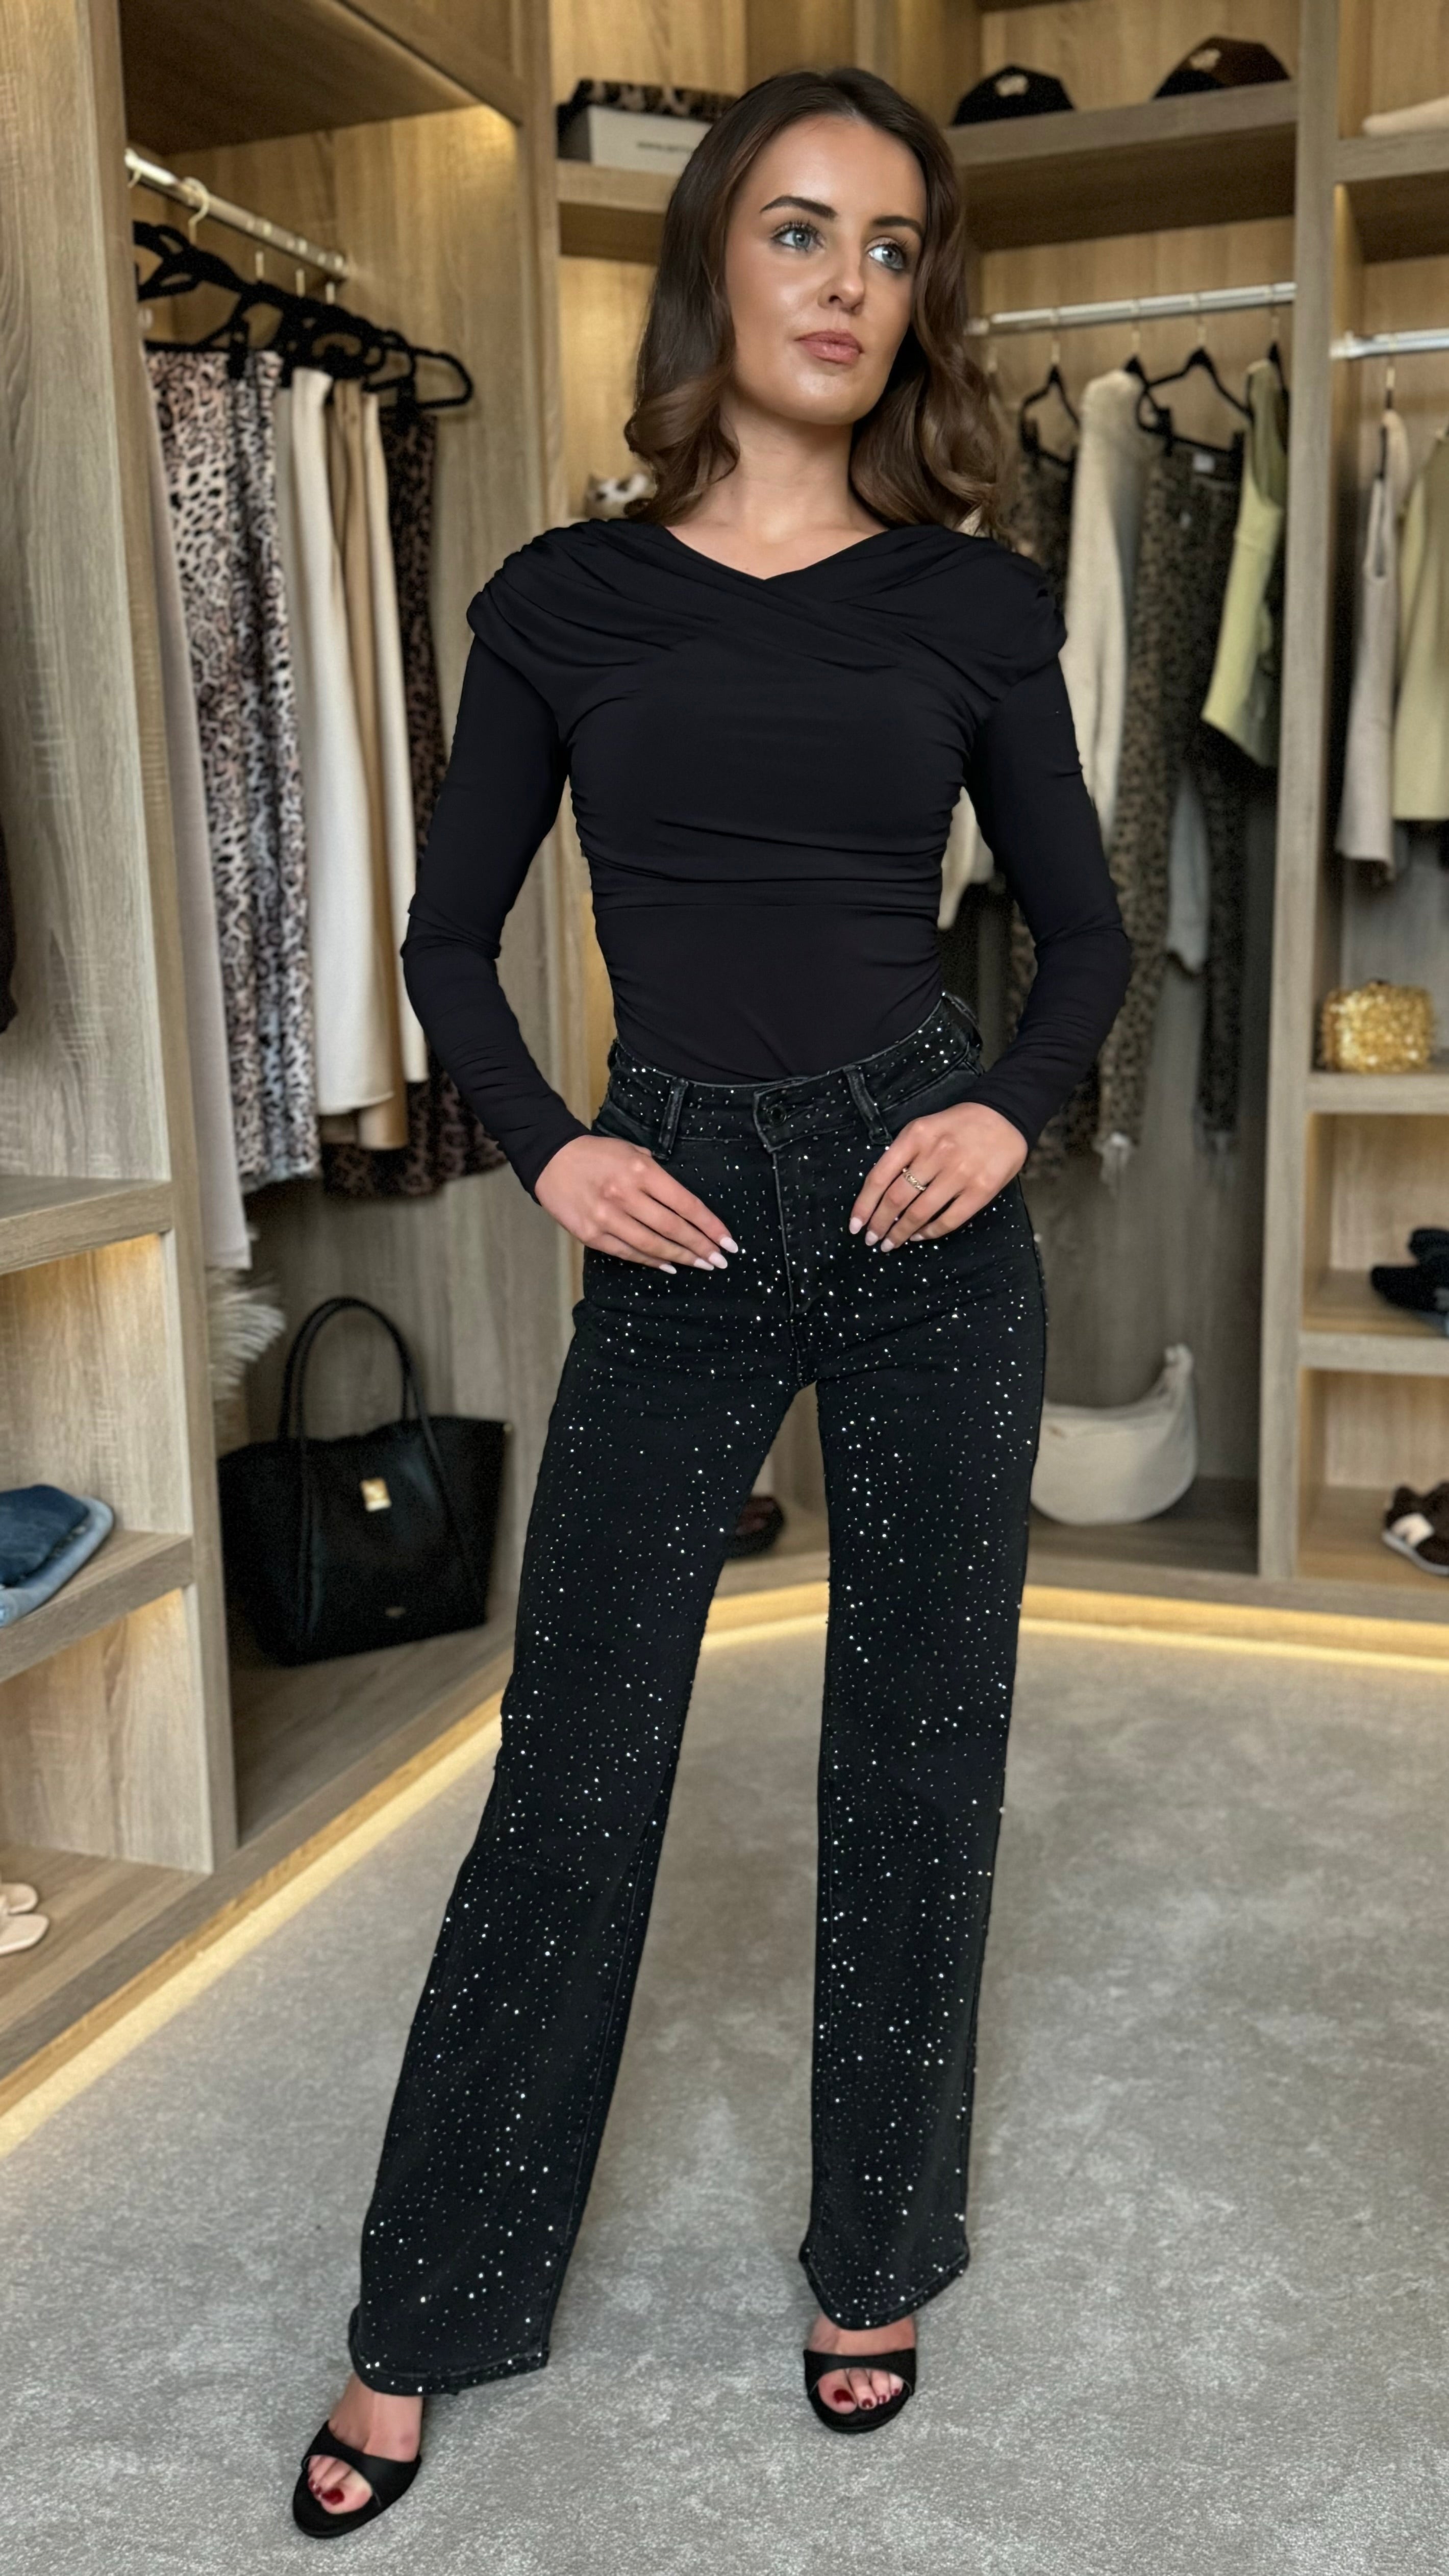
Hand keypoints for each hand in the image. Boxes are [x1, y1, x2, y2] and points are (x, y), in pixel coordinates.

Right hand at [535, 1135, 736, 1272]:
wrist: (552, 1160)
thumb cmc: (598, 1155)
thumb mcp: (633, 1153)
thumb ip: (659, 1176)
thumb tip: (686, 1207)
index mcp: (640, 1171)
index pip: (685, 1204)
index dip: (710, 1226)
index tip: (728, 1241)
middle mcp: (624, 1195)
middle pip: (673, 1228)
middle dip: (701, 1247)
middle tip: (720, 1260)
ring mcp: (606, 1217)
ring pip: (652, 1245)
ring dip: (681, 1258)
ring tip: (702, 1265)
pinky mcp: (590, 1234)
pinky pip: (628, 1252)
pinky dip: (651, 1262)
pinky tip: (669, 1266)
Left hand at [850, 1103, 1026, 1249]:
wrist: (1006, 1115)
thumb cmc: (959, 1124)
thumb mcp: (925, 1128)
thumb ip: (903, 1154)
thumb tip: (881, 1194)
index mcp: (916, 1136)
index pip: (880, 1176)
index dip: (864, 1205)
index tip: (855, 1225)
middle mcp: (936, 1154)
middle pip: (897, 1198)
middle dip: (879, 1224)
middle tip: (871, 1239)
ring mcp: (960, 1173)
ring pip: (920, 1213)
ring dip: (900, 1233)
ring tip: (890, 1244)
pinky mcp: (981, 1190)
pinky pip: (949, 1220)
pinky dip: (930, 1232)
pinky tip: (919, 1236)